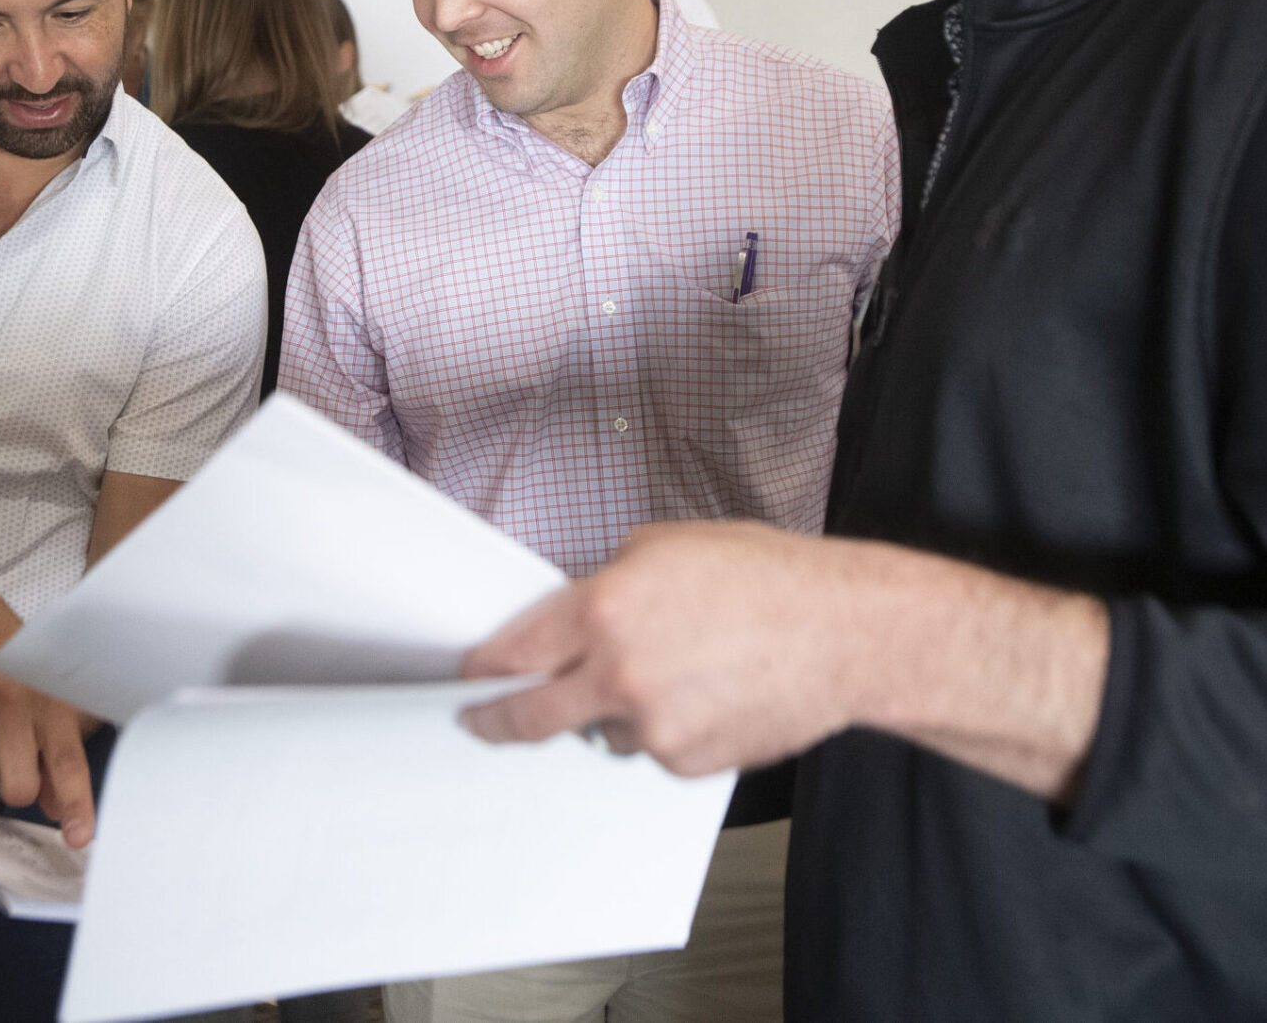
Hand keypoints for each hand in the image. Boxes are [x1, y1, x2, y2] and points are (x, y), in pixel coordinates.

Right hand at [0, 631, 94, 846]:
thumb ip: (51, 750)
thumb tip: (56, 808)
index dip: (75, 803)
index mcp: (48, 696)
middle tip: (10, 754)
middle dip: (16, 783)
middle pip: (17, 787)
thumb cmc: (7, 657)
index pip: (67, 759)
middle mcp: (9, 703)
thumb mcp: (41, 690)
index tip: (79, 838)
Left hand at [459, 520, 863, 776]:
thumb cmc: (764, 577)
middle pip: (532, 717)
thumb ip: (606, 585)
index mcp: (605, 608)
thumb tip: (574, 617)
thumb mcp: (664, 547)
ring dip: (614, 708)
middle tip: (479, 721)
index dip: (482, 669)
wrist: (842, 632)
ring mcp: (654, 726)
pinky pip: (654, 748)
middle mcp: (619, 673)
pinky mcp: (689, 762)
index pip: (515, 651)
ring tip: (673, 668)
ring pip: (604, 730)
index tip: (467, 678)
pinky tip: (706, 690)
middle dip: (497, 721)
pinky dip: (665, 725)